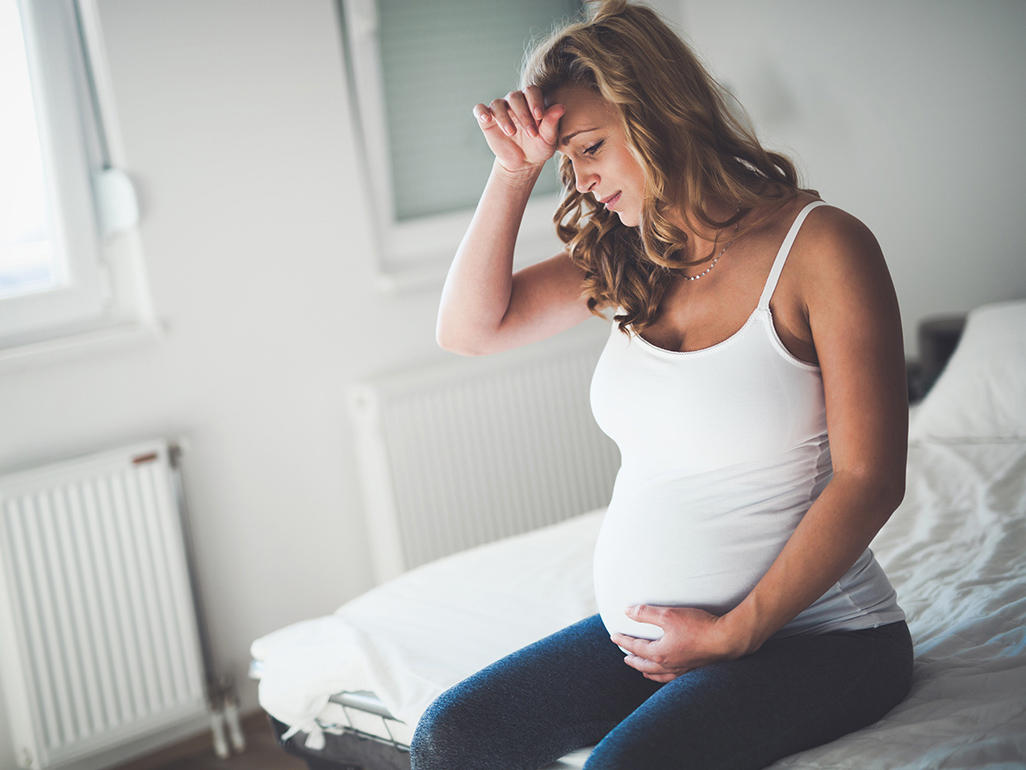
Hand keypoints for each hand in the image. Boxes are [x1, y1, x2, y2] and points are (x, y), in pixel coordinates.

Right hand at [472, 86, 564, 174]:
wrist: (523, 163)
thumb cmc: (538, 147)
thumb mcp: (548, 138)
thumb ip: (552, 123)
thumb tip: (561, 107)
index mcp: (531, 101)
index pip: (531, 91)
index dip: (535, 101)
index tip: (539, 117)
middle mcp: (515, 102)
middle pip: (515, 96)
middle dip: (523, 114)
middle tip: (531, 133)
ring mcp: (500, 110)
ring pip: (498, 103)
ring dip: (504, 117)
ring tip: (512, 133)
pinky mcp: (487, 120)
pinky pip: (480, 109)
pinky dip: (481, 112)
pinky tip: (486, 119)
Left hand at [610, 605, 742, 682]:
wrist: (726, 639)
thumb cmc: (698, 626)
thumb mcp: (668, 615)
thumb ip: (646, 613)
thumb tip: (627, 611)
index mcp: (659, 653)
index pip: (635, 648)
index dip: (623, 641)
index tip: (614, 637)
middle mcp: (668, 665)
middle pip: (645, 665)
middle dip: (633, 660)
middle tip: (625, 657)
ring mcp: (681, 670)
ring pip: (658, 674)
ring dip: (647, 671)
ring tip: (642, 669)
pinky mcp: (694, 670)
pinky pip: (672, 677)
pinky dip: (663, 676)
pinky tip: (668, 673)